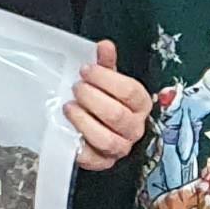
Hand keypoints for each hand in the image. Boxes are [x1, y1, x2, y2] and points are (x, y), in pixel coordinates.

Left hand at [64, 42, 149, 171]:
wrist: (99, 127)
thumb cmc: (106, 101)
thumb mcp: (107, 80)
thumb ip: (106, 64)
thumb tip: (104, 46)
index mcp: (141, 104)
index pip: (130, 92)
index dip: (106, 79)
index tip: (86, 70)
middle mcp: (135, 128)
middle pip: (118, 115)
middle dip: (92, 99)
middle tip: (76, 88)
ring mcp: (120, 147)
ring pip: (107, 139)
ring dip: (84, 121)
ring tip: (69, 107)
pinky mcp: (103, 162)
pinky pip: (92, 158)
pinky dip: (79, 144)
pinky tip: (68, 128)